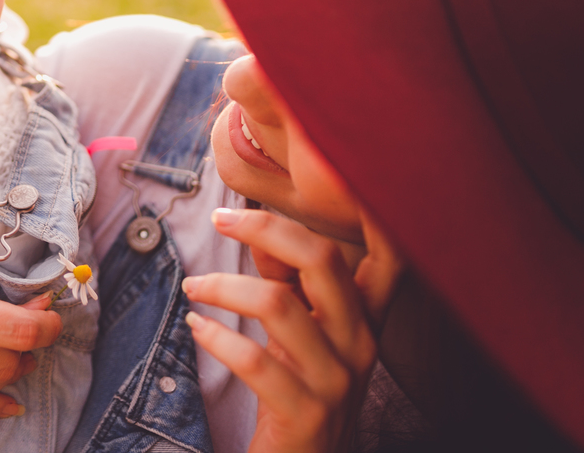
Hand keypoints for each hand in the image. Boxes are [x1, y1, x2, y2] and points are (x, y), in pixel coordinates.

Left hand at [183, 209, 401, 452]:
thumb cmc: (299, 395)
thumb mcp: (302, 335)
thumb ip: (289, 284)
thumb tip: (261, 234)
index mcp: (367, 320)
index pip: (388, 255)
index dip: (373, 210)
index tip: (337, 168)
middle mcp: (362, 345)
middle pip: (322, 260)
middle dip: (266, 229)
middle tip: (221, 220)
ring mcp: (338, 381)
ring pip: (279, 305)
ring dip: (224, 287)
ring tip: (194, 287)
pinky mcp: (305, 414)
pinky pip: (255, 360)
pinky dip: (217, 337)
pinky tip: (199, 328)